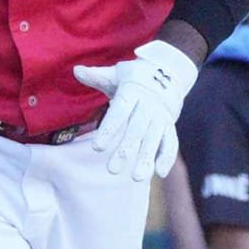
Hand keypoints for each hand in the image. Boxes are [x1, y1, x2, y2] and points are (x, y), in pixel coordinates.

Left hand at [73, 39, 197, 180]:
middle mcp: (149, 105)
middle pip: (137, 130)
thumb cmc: (133, 76)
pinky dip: (167, 156)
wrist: (167, 71)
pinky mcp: (170, 125)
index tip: (97, 148)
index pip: (120, 112)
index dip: (109, 129)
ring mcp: (161, 116)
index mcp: (133, 91)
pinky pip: (171, 141)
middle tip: (112, 170)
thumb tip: (76, 70)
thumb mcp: (116, 74)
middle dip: (126, 150)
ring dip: (146, 158)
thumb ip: (97, 76)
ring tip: (136, 177)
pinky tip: (159, 173)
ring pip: (154, 139)